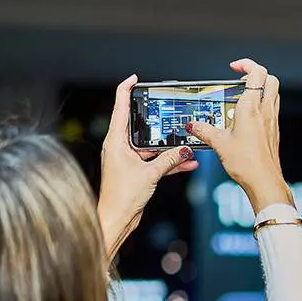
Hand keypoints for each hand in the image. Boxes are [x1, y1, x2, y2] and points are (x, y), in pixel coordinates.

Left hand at [97, 76, 197, 262]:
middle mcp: (119, 147)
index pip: (120, 106)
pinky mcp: (135, 171)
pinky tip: (185, 162)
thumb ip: (169, 159)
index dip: (126, 89)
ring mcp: (127, 159)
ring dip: (166, 145)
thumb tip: (185, 150)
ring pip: (150, 144)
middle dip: (155, 118)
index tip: (135, 78)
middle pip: (137, 124)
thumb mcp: (150, 174)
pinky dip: (168, 161)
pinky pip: (153, 160)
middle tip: (167, 108)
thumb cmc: (121, 198)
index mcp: (115, 141)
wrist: (116, 221)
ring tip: (185, 141)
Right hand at [197, 58, 291, 218]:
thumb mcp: (219, 144)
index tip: (234, 67)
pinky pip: (272, 108)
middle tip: (241, 79)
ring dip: (261, 87)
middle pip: (270, 78)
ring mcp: (272, 120)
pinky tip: (250, 117)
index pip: (256, 73)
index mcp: (251, 108)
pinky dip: (263, 104)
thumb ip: (204, 131)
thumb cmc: (247, 163)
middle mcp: (264, 110)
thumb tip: (192, 126)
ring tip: (244, 96)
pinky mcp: (274, 131)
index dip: (246, 64)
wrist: (264, 181)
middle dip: (256, 73)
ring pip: (273, 92)